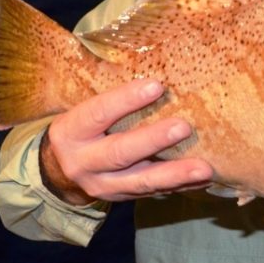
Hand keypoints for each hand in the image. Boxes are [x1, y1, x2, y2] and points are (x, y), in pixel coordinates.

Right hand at [40, 79, 212, 204]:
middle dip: (153, 140)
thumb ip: (108, 96)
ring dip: (175, 174)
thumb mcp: (81, 110)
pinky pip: (154, 193)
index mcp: (71, 132)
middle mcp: (83, 162)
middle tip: (183, 127)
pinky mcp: (121, 198)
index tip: (157, 85)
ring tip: (204, 168)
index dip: (126, 100)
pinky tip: (203, 178)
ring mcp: (102, 185)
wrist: (59, 172)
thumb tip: (153, 63)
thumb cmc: (83, 128)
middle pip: (120, 153)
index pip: (98, 113)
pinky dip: (180, 186)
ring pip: (141, 182)